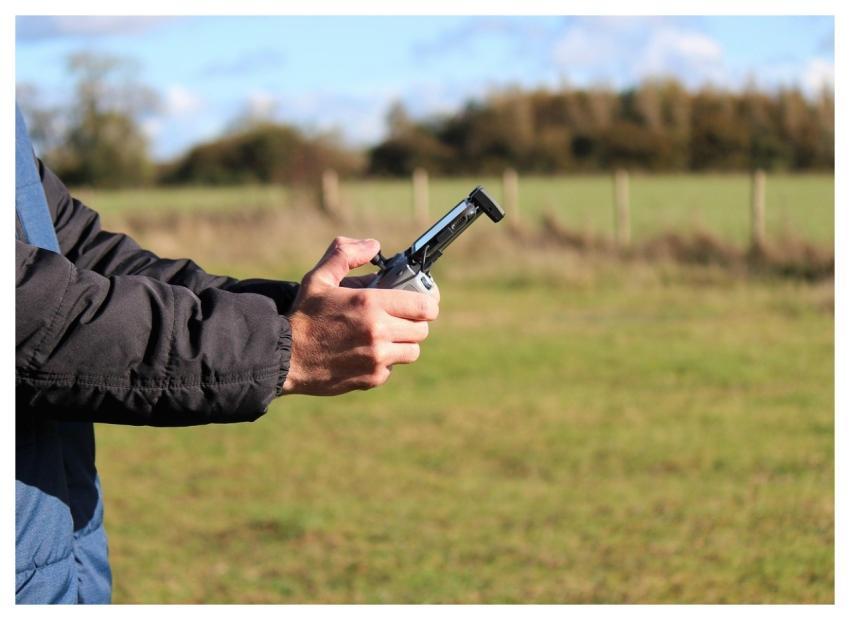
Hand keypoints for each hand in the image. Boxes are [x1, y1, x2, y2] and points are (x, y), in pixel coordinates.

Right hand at [283, 237, 438, 395]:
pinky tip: (366, 352)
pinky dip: (386, 361)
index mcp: (370, 303)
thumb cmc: (303, 316)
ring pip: (412, 351)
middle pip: (422, 329)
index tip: (422, 302)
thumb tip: (373, 246)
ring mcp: (377, 358)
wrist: (284, 358)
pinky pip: (393, 367)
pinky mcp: (372, 378)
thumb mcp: (319, 278)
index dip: (427, 303)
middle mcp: (378, 331)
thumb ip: (345, 254)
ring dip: (403, 343)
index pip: (425, 306)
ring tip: (384, 336)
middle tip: (399, 318)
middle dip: (413, 322)